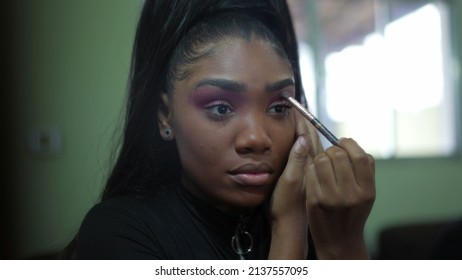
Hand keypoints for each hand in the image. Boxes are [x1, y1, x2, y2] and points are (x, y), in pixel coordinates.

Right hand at [268, 114, 321, 258]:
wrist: (291, 226)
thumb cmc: (286, 206)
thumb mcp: (289, 182)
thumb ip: (297, 160)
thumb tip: (304, 138)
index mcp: (310, 163)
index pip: (309, 135)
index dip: (303, 119)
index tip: (297, 105)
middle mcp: (314, 165)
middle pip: (313, 137)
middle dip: (306, 121)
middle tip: (299, 106)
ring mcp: (313, 171)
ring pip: (315, 145)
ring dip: (308, 131)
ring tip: (302, 118)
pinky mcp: (310, 177)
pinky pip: (313, 156)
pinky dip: (308, 144)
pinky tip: (304, 142)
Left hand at [306, 138, 375, 258]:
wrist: (339, 240)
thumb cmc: (353, 211)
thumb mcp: (367, 193)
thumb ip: (365, 169)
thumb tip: (352, 143)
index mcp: (367, 191)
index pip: (361, 157)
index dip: (350, 144)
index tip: (343, 142)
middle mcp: (350, 194)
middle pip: (338, 155)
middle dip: (333, 149)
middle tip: (331, 153)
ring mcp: (331, 198)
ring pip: (322, 160)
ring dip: (321, 157)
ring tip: (323, 163)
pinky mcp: (315, 200)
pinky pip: (311, 171)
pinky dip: (312, 168)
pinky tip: (316, 173)